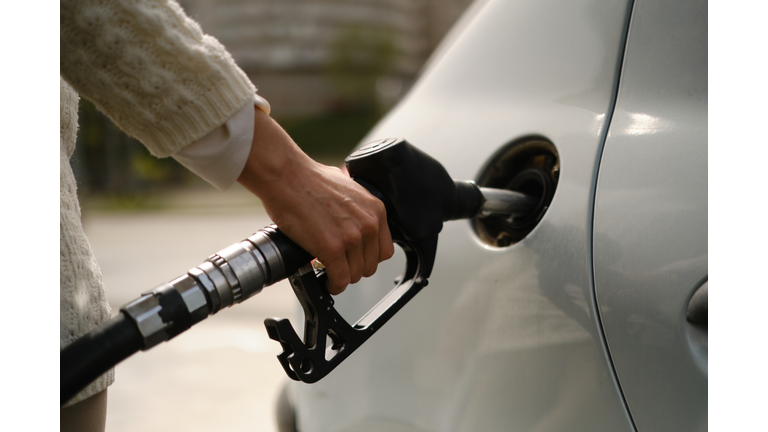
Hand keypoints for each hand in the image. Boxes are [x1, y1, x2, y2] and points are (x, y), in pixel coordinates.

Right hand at [237, 109, 393, 293]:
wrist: (287, 176)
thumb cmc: (309, 178)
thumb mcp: (347, 188)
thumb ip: (356, 208)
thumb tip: (351, 220)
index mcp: (375, 210)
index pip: (384, 250)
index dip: (366, 258)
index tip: (355, 259)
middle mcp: (368, 224)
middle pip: (369, 265)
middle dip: (352, 268)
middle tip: (337, 265)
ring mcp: (352, 238)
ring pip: (354, 275)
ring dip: (341, 277)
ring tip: (329, 272)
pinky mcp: (332, 248)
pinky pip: (339, 279)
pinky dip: (333, 285)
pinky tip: (326, 282)